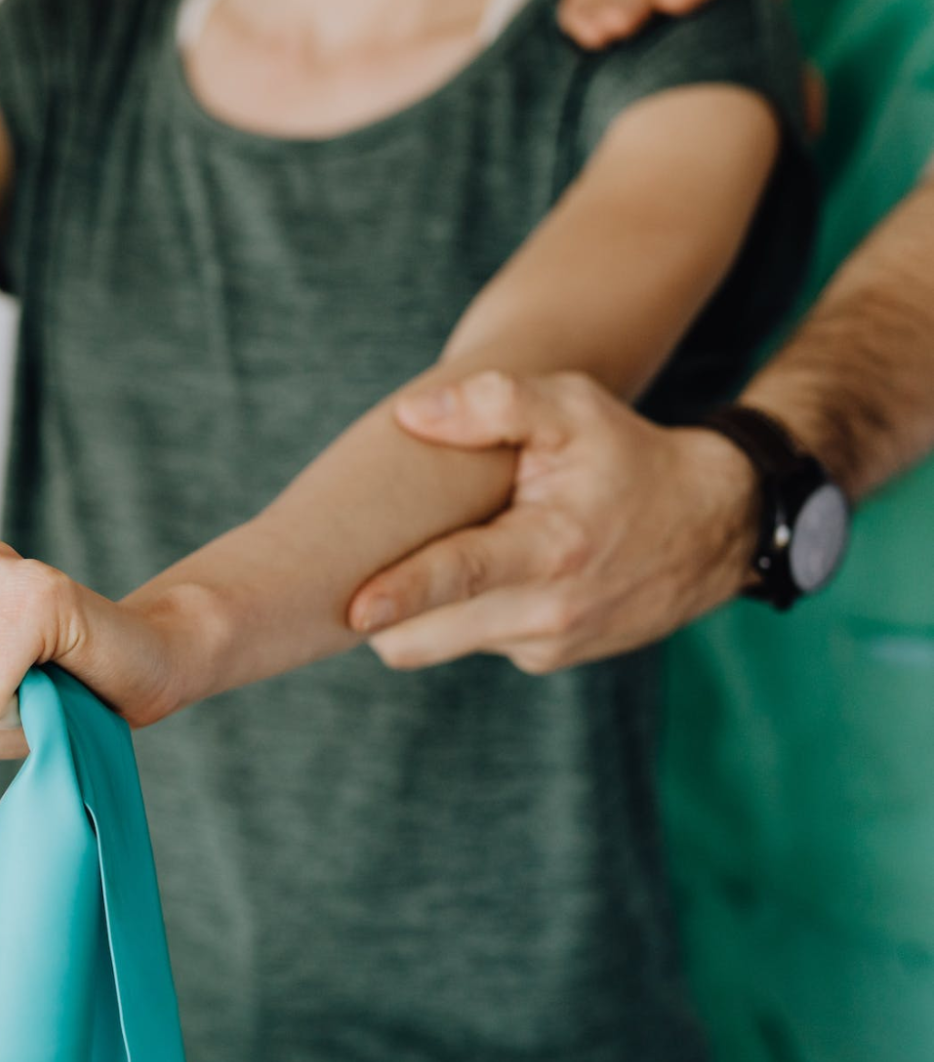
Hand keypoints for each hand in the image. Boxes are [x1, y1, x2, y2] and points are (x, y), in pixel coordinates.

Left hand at [346, 371, 758, 672]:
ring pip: (440, 641)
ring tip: (427, 558)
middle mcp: (547, 610)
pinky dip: (462, 614)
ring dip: (421, 611)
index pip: (462, 575)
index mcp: (551, 548)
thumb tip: (411, 415)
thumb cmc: (628, 456)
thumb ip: (494, 403)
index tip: (355, 611)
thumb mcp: (573, 409)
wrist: (712, 526)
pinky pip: (474, 641)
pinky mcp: (545, 658)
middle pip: (426, 634)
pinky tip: (482, 574)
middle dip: (383, 614)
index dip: (403, 594)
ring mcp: (546, 643)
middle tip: (347, 577)